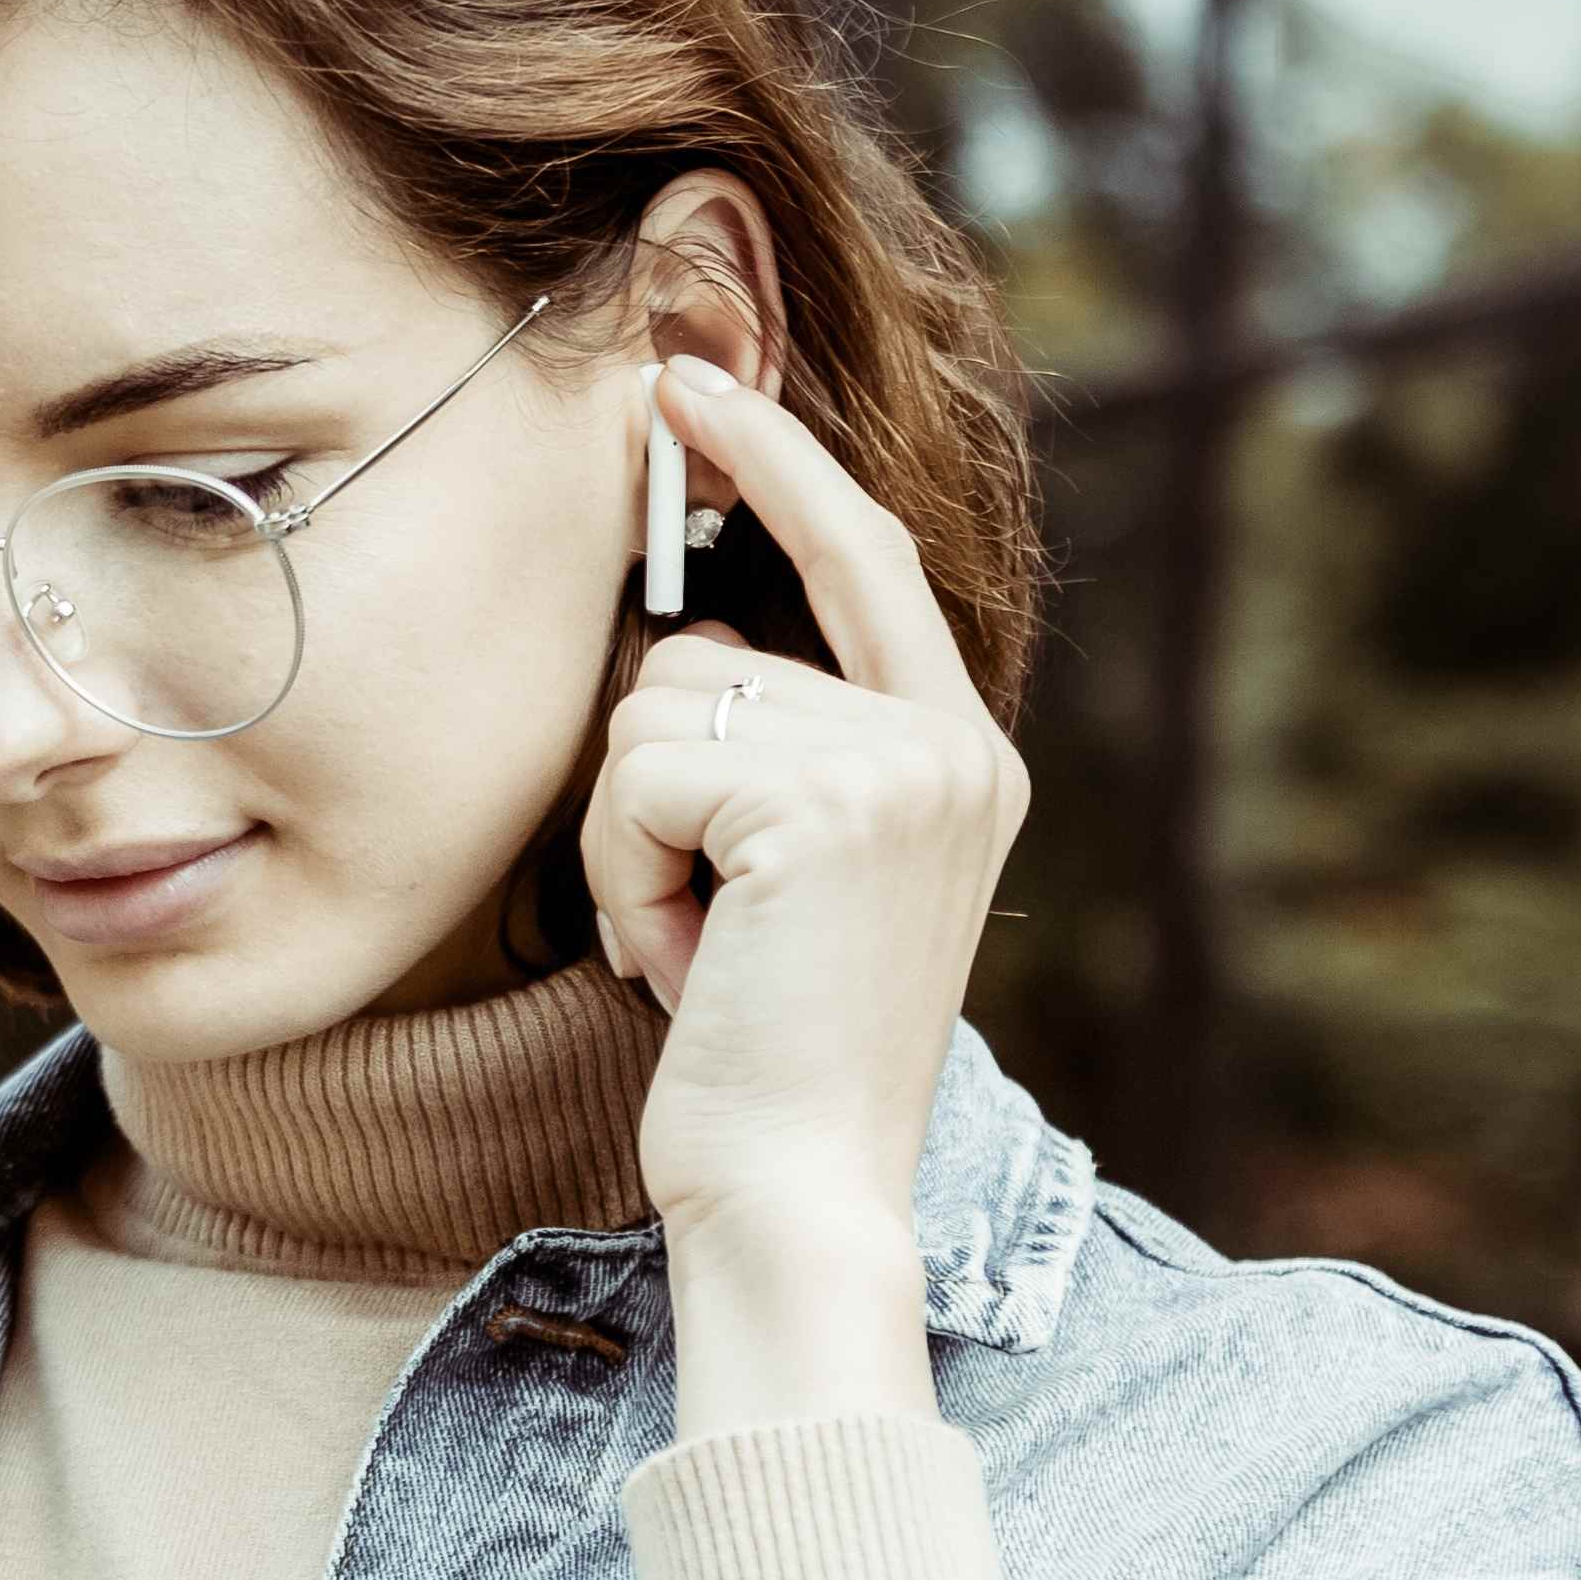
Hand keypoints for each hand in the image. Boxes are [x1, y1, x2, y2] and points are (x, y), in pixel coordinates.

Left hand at [582, 358, 1028, 1419]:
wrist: (802, 1192)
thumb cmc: (771, 1059)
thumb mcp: (795, 882)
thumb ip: (782, 755)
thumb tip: (680, 639)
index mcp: (959, 756)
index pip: (861, 556)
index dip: (774, 459)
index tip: (682, 387)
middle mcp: (951, 745)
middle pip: (702, 656)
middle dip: (649, 795)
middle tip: (699, 933)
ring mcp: (898, 767)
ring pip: (653, 715)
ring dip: (629, 844)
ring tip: (697, 953)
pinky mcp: (822, 805)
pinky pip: (634, 776)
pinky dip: (621, 876)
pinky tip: (680, 964)